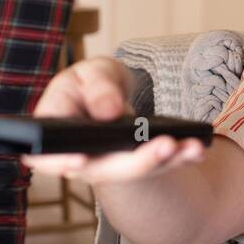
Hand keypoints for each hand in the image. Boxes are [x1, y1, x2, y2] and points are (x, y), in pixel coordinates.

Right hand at [23, 57, 206, 184]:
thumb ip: (97, 87)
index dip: (59, 161)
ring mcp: (111, 166)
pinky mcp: (136, 164)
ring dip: (167, 160)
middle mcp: (80, 159)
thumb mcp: (90, 74)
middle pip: (105, 168)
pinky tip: (197, 148)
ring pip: (137, 170)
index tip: (77, 161)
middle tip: (165, 147)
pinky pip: (159, 165)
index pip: (46, 155)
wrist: (107, 95)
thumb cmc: (89, 83)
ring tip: (190, 147)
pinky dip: (180, 157)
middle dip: (138, 161)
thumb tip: (109, 111)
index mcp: (54, 134)